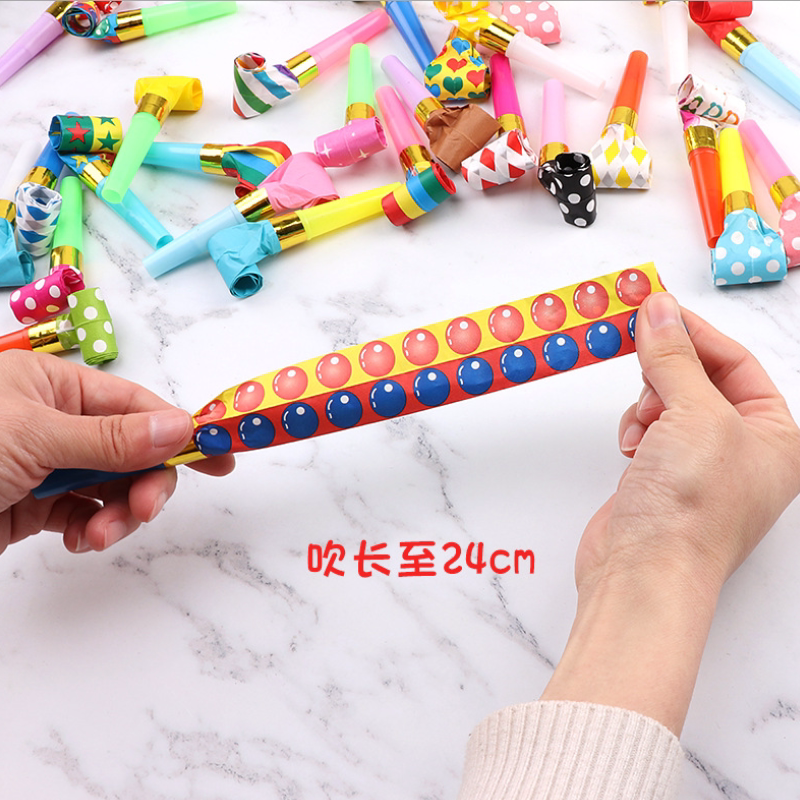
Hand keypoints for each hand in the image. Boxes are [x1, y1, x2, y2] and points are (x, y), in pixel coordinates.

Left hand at [0, 350, 234, 554]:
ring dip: (116, 514)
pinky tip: (81, 539)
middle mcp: (53, 421)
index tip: (216, 455)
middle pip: (131, 451)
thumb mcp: (34, 436)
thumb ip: (109, 437)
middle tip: (145, 508)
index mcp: (52, 385)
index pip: (134, 405)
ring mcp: (45, 465)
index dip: (176, 431)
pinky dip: (91, 529)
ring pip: (111, 487)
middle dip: (143, 483)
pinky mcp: (35, 504)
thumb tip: (178, 428)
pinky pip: (83, 514)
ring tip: (99, 535)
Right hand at [541, 293, 799, 733]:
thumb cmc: (692, 510)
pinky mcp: (663, 477)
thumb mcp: (694, 414)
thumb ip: (675, 357)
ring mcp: (701, 465)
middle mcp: (743, 450)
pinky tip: (633, 449)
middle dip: (667, 375)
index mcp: (776, 436)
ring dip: (648, 405)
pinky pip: (649, 430)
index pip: (737, 363)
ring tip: (645, 430)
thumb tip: (661, 312)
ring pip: (667, 402)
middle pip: (700, 380)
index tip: (658, 310)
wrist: (644, 572)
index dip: (696, 334)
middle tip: (643, 361)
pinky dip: (635, 430)